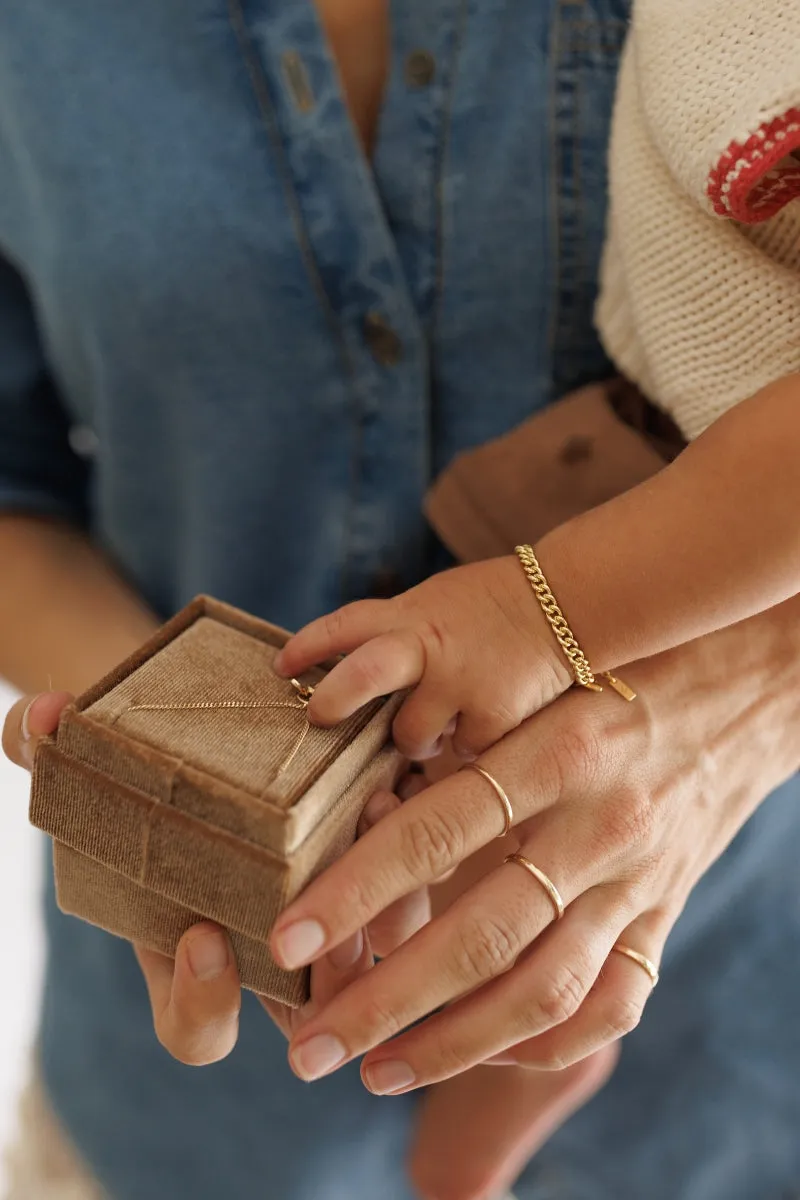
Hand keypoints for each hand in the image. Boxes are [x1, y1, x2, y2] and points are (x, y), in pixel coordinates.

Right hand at [2, 693, 430, 1063]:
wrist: (198, 733)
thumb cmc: (137, 769)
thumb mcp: (87, 757)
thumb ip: (49, 747)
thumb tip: (41, 718)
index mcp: (191, 955)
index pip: (197, 1029)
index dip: (202, 1002)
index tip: (203, 937)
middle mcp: (264, 948)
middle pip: (309, 1009)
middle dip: (326, 979)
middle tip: (326, 928)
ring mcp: (323, 910)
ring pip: (372, 949)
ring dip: (384, 911)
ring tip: (374, 831)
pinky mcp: (369, 853)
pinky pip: (404, 879)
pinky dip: (409, 842)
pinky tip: (391, 784)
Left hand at [268, 599, 799, 1090]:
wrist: (737, 690)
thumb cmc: (607, 680)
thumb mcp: (534, 693)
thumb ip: (458, 755)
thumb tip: (354, 821)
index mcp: (554, 752)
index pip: (436, 830)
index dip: (355, 889)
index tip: (285, 937)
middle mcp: (599, 824)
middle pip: (482, 934)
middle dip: (385, 1000)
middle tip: (309, 1048)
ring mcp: (638, 882)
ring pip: (542, 990)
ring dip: (452, 1044)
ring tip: (376, 1071)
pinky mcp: (662, 919)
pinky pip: (606, 1008)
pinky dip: (537, 1045)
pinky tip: (475, 1052)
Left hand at [275, 557, 571, 760]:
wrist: (565, 603)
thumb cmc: (488, 608)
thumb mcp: (434, 604)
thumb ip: (394, 633)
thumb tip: (346, 673)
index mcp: (410, 615)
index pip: (347, 625)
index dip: (310, 645)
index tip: (281, 666)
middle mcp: (430, 646)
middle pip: (367, 671)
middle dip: (335, 699)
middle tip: (318, 718)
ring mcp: (462, 681)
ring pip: (410, 735)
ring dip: (414, 742)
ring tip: (433, 731)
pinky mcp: (495, 714)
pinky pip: (462, 751)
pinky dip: (465, 748)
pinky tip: (482, 728)